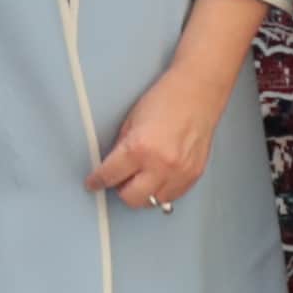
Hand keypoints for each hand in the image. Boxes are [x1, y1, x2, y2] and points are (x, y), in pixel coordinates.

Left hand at [86, 67, 221, 214]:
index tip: (94, 183)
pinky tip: (159, 177)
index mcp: (139, 148)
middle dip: (121, 189)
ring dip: (144, 193)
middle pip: (131, 198)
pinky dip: (162, 191)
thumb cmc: (167, 98)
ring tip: (142, 177)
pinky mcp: (193, 175)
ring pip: (152, 201)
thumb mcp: (132, 121)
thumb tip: (113, 168)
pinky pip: (172, 196)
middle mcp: (160, 165)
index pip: (110, 176)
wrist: (199, 91)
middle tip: (120, 180)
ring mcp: (179, 173)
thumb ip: (121, 148)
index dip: (97, 181)